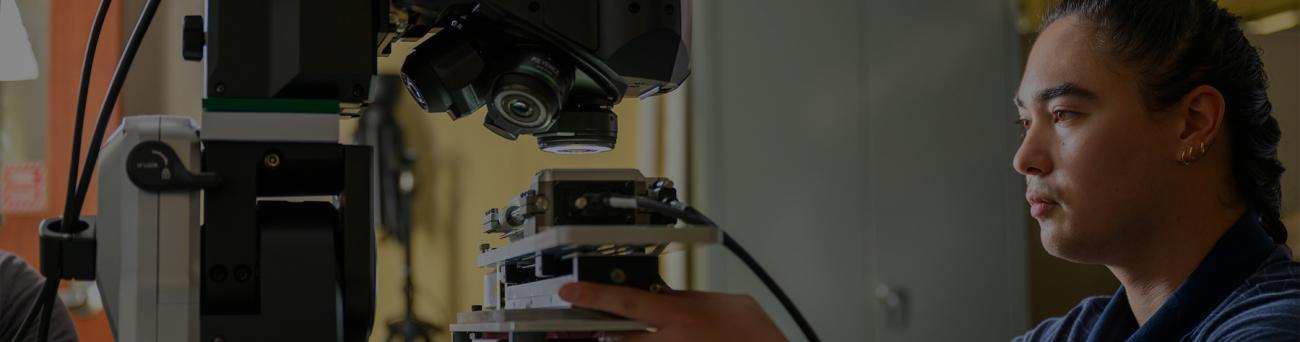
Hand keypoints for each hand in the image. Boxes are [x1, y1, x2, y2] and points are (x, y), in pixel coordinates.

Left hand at [558, 282, 786, 341]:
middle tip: (569, 326)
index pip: (628, 301)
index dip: (594, 296)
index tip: (569, 293)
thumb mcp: (727, 304)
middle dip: (591, 330)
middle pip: (616, 336)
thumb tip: (665, 294)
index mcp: (683, 316)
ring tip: (596, 335)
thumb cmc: (757, 338)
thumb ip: (691, 298)